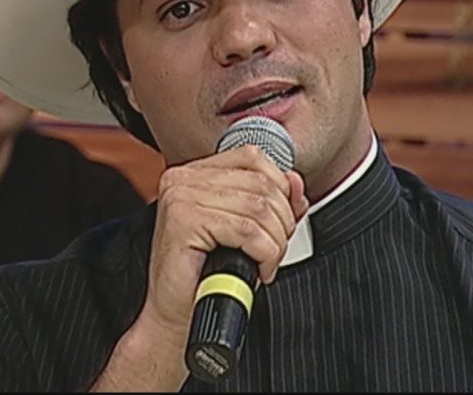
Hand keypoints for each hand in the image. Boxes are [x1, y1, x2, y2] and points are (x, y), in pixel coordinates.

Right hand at [141, 145, 307, 337]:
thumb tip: (295, 181)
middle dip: (282, 221)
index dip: (280, 187)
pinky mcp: (183, 221)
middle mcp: (183, 178)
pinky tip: (258, 270)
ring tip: (267, 263)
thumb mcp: (246, 230)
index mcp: (195, 173)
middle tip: (274, 250)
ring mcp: (180, 197)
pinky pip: (247, 230)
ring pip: (259, 208)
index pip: (253, 157)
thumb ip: (272, 202)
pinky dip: (265, 253)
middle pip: (261, 183)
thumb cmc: (206, 275)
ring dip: (275, 242)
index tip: (283, 220)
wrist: (176, 315)